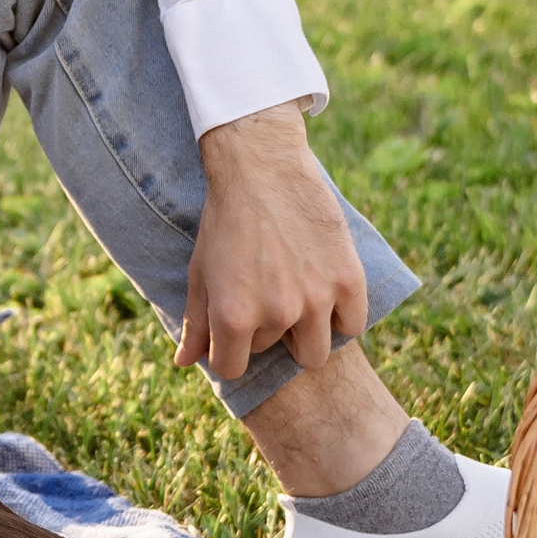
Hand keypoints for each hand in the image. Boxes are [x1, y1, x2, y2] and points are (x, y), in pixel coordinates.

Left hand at [180, 103, 369, 385]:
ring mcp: (316, 299)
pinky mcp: (348, 280)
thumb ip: (195, 322)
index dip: (229, 350)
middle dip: (263, 328)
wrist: (263, 168)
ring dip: (304, 332)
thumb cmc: (224, 221)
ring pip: (315, 353)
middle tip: (262, 289)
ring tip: (295, 296)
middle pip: (271, 352)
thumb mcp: (200, 271)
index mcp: (233, 317)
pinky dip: (341, 315)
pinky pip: (351, 326)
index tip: (233, 329)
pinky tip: (324, 289)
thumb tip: (185, 362)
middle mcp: (277, 314)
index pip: (232, 369)